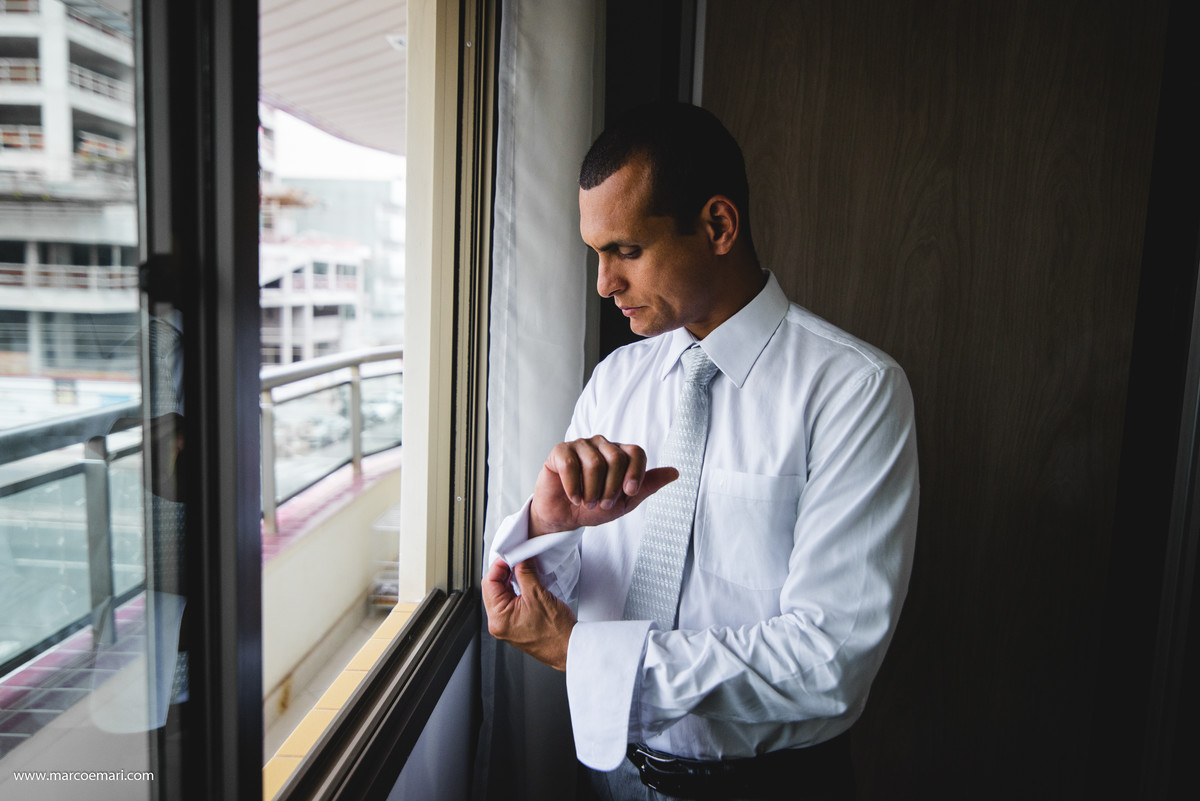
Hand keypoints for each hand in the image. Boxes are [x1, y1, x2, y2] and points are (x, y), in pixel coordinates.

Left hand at [482, 559, 575, 669]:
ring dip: (511, 580)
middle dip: (505, 571)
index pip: (489, 583)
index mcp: (498, 618)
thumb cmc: (556, 631)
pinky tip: (526, 582)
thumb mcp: (538, 594)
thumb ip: (525, 572)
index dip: (499, 565)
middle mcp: (498, 624)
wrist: (569, 647)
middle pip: (493, 588)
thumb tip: (520, 559)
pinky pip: (510, 602)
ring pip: (502, 594)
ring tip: (524, 569)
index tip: (511, 555)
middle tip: (519, 559)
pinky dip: (516, 590)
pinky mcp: (515, 625)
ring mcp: (506, 625)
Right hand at [530, 436, 677, 535]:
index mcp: (620, 453)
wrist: (565, 517)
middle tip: (602, 503)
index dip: (635, 473)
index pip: (636, 452)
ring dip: (591, 490)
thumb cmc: (595, 507)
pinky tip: (574, 498)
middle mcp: (602, 445)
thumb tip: (675, 472)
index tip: (629, 493)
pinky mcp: (560, 451)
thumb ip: (648, 485)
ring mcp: (581, 445)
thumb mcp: (626, 501)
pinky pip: (570, 464)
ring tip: (586, 502)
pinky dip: (573, 486)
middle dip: (611, 487)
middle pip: (616, 458)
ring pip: (594, 463)